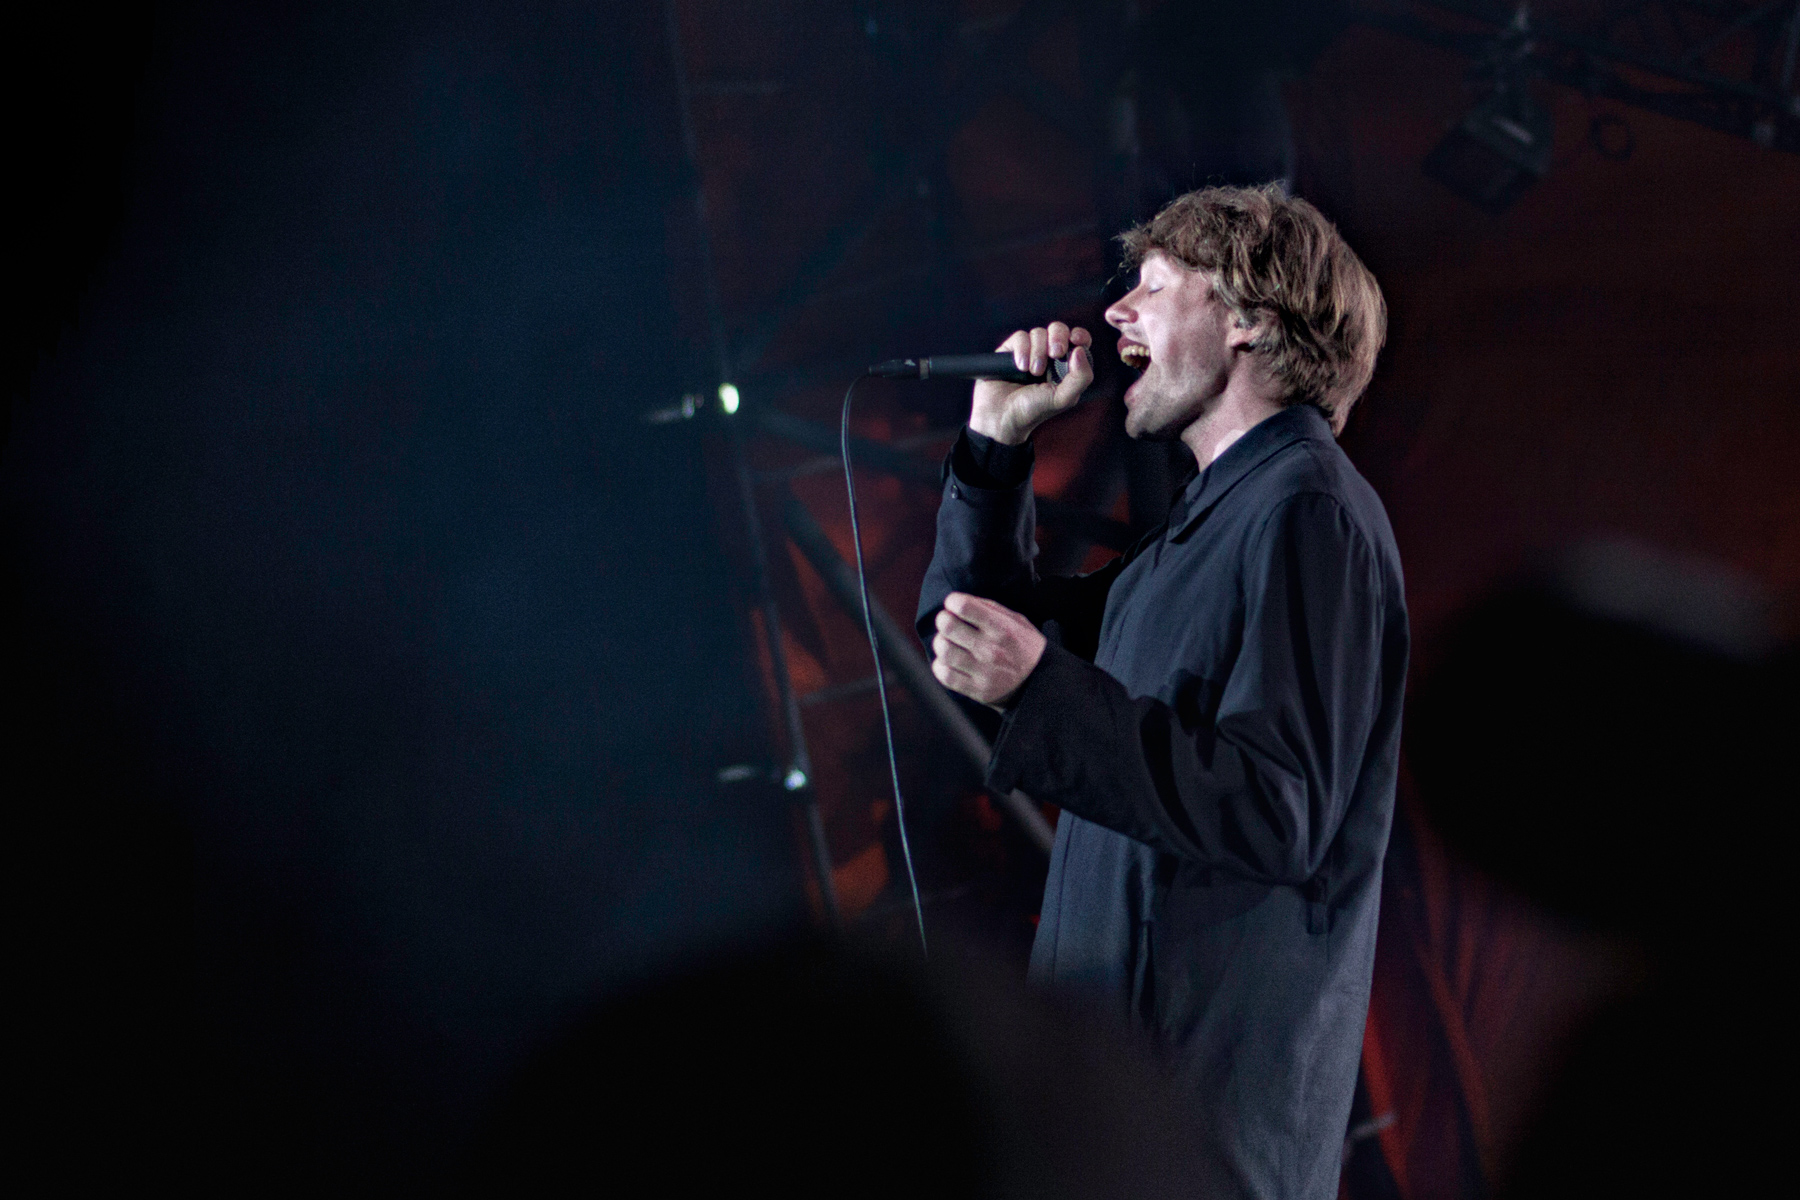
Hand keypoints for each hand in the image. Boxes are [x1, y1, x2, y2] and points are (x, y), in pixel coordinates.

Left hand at [930, 592, 1047, 707]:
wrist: (1040, 683)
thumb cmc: (1025, 647)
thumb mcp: (1017, 621)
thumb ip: (990, 608)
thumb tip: (959, 601)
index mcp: (1002, 629)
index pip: (964, 607)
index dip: (953, 601)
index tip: (955, 605)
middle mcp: (991, 650)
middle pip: (948, 626)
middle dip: (944, 620)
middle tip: (948, 622)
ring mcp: (983, 672)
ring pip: (944, 651)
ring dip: (941, 643)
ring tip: (948, 642)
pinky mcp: (976, 690)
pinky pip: (945, 676)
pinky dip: (940, 665)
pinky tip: (949, 661)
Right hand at [969, 322, 1093, 445]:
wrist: (1002, 417)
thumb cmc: (1033, 411)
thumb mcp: (1063, 398)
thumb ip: (1080, 377)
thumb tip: (1080, 350)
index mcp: (1065, 366)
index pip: (1077, 341)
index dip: (1079, 335)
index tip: (1076, 340)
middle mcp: (1048, 356)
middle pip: (1058, 329)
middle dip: (1058, 337)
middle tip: (1055, 353)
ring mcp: (1029, 352)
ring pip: (1039, 333)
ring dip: (1038, 351)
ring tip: (1032, 372)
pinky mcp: (1009, 351)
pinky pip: (1020, 337)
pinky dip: (1022, 350)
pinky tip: (1020, 366)